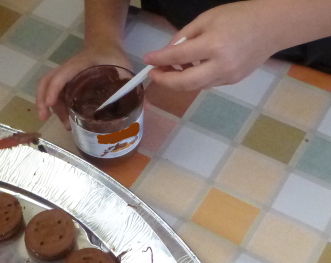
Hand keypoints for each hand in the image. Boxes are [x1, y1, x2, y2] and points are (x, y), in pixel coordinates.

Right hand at [36, 45, 131, 129]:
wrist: (105, 46)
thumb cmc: (113, 56)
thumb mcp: (122, 68)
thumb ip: (124, 85)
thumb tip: (129, 109)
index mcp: (80, 64)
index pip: (61, 75)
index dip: (54, 89)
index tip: (50, 104)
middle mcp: (68, 69)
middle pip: (47, 81)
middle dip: (42, 99)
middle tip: (44, 118)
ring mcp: (65, 76)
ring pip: (50, 90)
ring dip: (52, 108)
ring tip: (66, 125)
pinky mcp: (66, 83)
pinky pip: (56, 94)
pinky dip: (58, 108)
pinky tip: (67, 120)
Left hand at [143, 1, 278, 90]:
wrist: (273, 26)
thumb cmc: (239, 16)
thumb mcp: (208, 18)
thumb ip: (185, 36)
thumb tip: (168, 52)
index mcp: (214, 44)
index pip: (178, 56)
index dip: (159, 59)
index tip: (147, 59)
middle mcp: (220, 65)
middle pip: (184, 83)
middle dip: (165, 81)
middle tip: (154, 74)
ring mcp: (228, 76)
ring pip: (195, 86)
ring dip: (179, 80)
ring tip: (170, 69)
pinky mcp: (233, 81)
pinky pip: (207, 84)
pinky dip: (195, 79)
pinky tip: (191, 69)